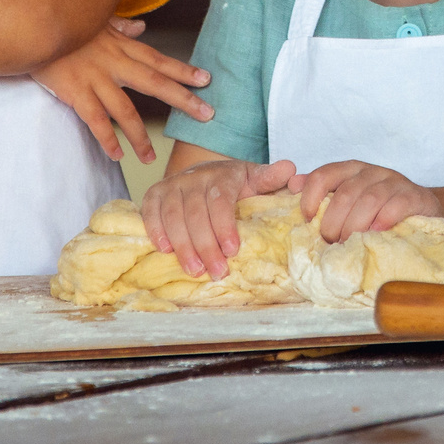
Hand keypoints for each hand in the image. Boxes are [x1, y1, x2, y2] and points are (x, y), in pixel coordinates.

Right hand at [31, 27, 211, 164]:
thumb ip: (121, 27)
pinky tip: (116, 155)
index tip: (207, 80)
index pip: (159, 60)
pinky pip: (94, 120)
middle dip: (183, 99)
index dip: (183, 70)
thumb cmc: (65, 23)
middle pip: (155, 83)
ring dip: (140, 135)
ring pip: (125, 110)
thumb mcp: (97, 21)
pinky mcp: (74, 92)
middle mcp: (114, 63)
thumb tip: (142, 28)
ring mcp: (95, 78)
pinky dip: (106, 139)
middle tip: (207, 114)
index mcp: (121, 46)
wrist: (32, 23)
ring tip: (151, 156)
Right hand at [141, 156, 297, 278]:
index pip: (220, 200)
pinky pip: (150, 212)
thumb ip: (272, 179)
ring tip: (195, 270)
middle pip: (196, 213)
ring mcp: (173, 184)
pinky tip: (164, 249)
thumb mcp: (256, 179)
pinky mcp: (154, 193)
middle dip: (206, 245)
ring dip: (183, 245)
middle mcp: (195, 177)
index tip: (232, 250)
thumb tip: (293, 172)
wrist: (204, 171)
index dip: (224, 226)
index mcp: (223, 175)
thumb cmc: (234, 183)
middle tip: (216, 271)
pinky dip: (155, 230)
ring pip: (173, 216)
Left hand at [291, 160, 442, 240]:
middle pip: (345, 193)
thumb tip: (292, 185)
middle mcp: (372, 172)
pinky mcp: (415, 196)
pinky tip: (376, 232)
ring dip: (355, 225)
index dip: (311, 197)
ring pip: (369, 199)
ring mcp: (395, 182)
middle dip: (333, 222)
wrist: (421, 210)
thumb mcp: (348, 199)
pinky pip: (397, 204)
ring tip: (349, 243)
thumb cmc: (378, 209)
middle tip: (330, 242)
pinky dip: (384, 219)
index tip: (307, 219)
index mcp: (350, 170)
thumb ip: (321, 192)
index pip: (324, 175)